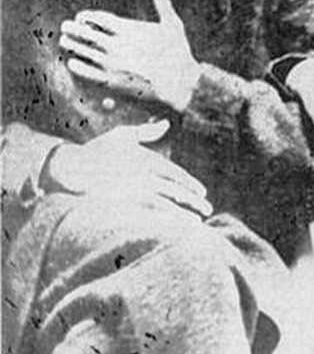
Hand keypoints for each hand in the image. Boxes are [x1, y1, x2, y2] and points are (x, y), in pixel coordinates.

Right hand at [44, 119, 211, 216]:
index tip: (202, 193)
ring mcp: (133, 191)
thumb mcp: (121, 136)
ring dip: (184, 213)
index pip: (175, 173)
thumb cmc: (94, 151)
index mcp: (145, 158)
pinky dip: (166, 223)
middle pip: (175, 189)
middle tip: (207, 210)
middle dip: (193, 200)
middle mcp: (143, 174)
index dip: (190, 184)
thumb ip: (146, 131)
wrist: (66, 170)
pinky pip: (150, 217)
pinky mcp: (124, 206)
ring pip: (167, 204)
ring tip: (197, 223)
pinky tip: (176, 230)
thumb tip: (166, 123)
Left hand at [60, 0, 200, 110]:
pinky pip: (87, 72)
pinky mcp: (112, 81)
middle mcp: (116, 44)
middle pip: (86, 32)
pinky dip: (77, 66)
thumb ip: (163, 4)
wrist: (178, 82)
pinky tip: (72, 63)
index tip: (81, 17)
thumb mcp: (173, 24)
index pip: (98, 18)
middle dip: (73, 28)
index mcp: (128, 29)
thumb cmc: (178, 53)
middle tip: (64, 26)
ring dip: (72, 45)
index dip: (87, 16)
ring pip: (84, 51)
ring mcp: (112, 63)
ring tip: (64, 41)